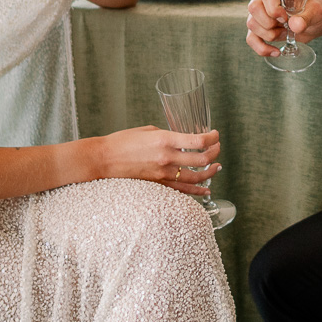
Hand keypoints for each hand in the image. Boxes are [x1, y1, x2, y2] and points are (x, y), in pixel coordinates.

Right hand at [93, 125, 220, 196]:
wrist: (103, 159)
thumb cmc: (122, 141)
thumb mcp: (148, 130)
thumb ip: (168, 135)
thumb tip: (181, 140)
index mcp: (165, 139)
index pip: (198, 140)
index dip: (212, 138)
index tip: (215, 134)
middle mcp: (167, 158)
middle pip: (202, 160)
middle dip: (214, 153)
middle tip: (217, 148)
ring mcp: (163, 174)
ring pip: (196, 178)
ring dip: (210, 172)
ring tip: (217, 167)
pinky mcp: (158, 185)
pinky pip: (183, 191)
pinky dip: (197, 191)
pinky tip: (205, 190)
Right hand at [245, 0, 321, 55]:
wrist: (314, 21)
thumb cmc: (314, 10)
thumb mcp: (316, 12)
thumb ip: (307, 17)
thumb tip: (295, 25)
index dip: (273, 8)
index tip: (285, 18)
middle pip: (254, 8)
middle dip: (270, 23)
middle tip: (286, 26)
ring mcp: (259, 13)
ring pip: (252, 24)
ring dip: (270, 35)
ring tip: (285, 33)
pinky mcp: (259, 28)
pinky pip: (251, 39)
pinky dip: (262, 48)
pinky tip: (275, 51)